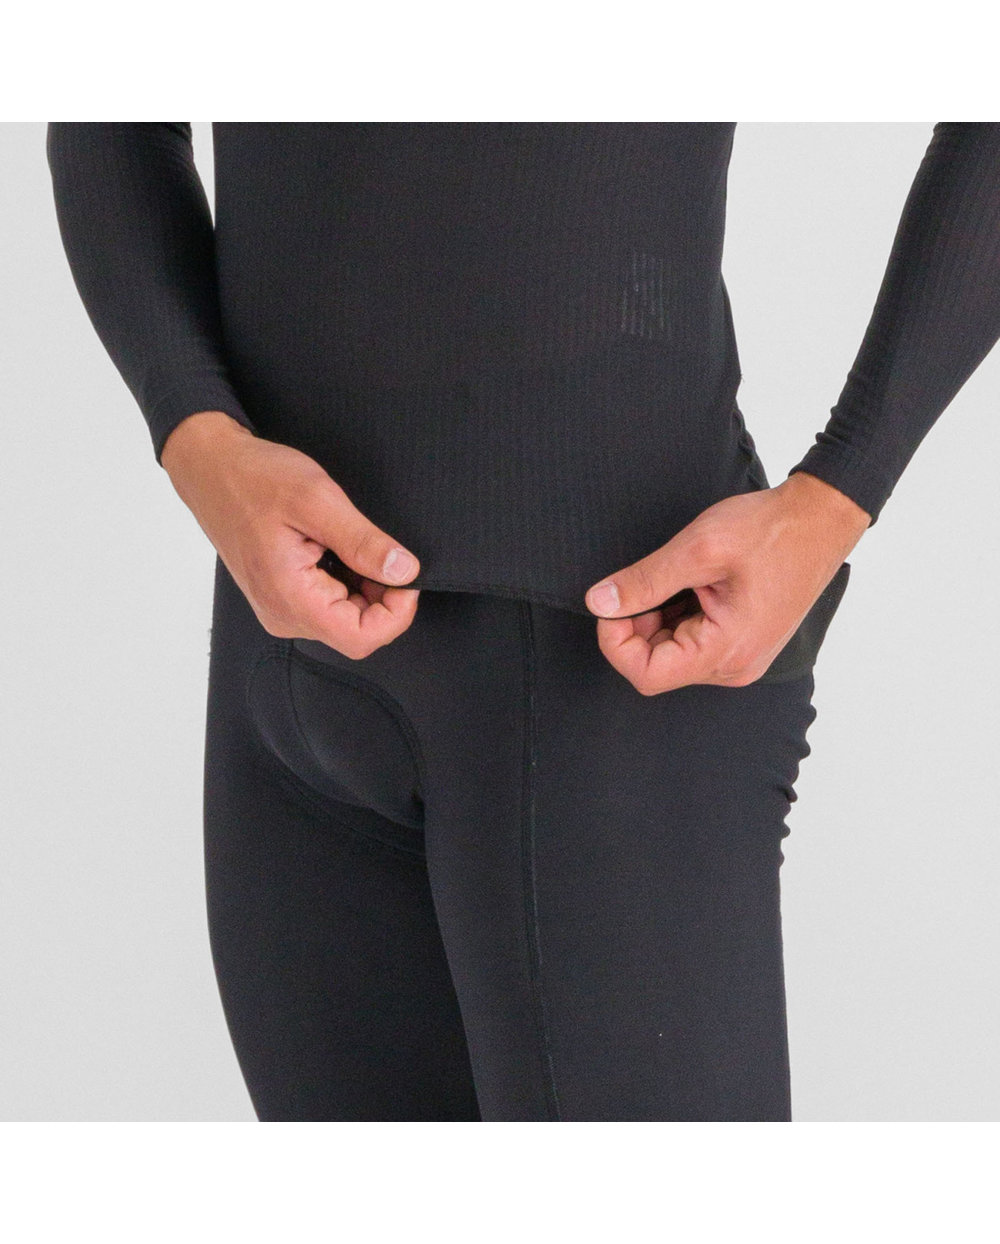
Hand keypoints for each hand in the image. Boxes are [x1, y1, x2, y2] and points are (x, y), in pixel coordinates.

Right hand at [161, 411, 421, 658]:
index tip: (404, 576)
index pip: (361, 638)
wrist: (211, 467)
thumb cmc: (253, 478)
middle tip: (380, 550)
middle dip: (381, 597)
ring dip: (363, 587)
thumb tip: (403, 571)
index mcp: (290, 598)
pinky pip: (327, 604)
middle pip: (356, 631)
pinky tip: (334, 548)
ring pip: (344, 618)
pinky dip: (346, 581)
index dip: (396, 613)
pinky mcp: (281, 597)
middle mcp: (282, 614)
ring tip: (348, 542)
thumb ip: (364, 542)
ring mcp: (279, 608)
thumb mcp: (317, 500)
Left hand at [583, 471, 870, 693]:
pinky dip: (677, 614)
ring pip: (672, 652)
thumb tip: (599, 602)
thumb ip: (645, 581)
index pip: (646, 674)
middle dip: (636, 625)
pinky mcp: (741, 642)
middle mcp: (735, 666)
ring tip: (678, 576)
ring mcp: (740, 657)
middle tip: (645, 580)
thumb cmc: (771, 530)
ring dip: (657, 617)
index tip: (613, 603)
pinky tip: (691, 582)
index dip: (616, 642)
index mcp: (727, 652)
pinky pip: (692, 641)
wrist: (821, 518)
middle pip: (657, 665)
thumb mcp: (698, 550)